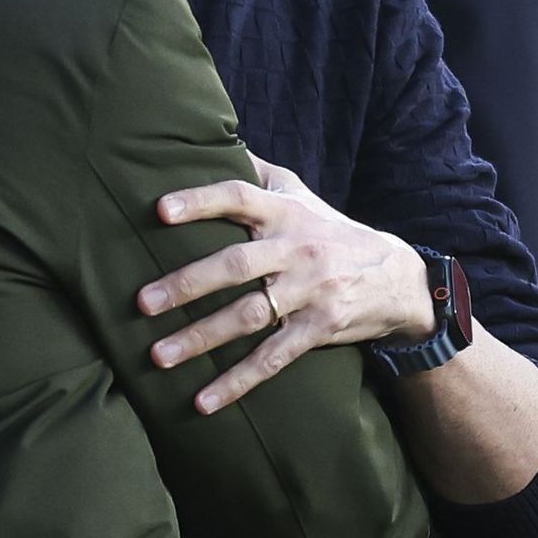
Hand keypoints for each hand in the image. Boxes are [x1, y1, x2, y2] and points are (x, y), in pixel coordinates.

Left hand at [136, 154, 436, 413]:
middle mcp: (297, 250)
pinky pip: (272, 359)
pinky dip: (237, 383)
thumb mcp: (301, 195)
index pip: (239, 197)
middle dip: (186, 284)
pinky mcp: (319, 331)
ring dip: (200, 338)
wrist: (397, 278)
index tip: (159, 210)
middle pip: (236, 265)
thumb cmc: (329, 231)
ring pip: (248, 317)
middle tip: (140, 302)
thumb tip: (207, 135)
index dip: (200, 201)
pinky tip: (203, 403)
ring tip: (157, 356)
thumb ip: (257, 172)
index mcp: (286, 213)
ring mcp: (309, 293)